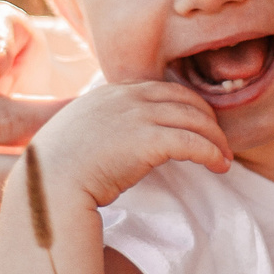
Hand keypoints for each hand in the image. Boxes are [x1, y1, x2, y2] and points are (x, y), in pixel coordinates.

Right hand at [24, 82, 231, 219]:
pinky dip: (212, 153)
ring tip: (225, 157)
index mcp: (110, 93)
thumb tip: (116, 144)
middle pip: (184, 98)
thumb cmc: (57, 171)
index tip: (197, 124)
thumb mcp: (78, 136)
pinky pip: (194, 142)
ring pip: (195, 118)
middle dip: (207, 118)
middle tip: (219, 140)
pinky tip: (220, 165)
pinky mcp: (148, 140)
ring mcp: (138, 115)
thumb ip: (100, 129)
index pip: (161, 89)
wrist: (49, 184)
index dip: (185, 105)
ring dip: (216, 138)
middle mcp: (126, 97)